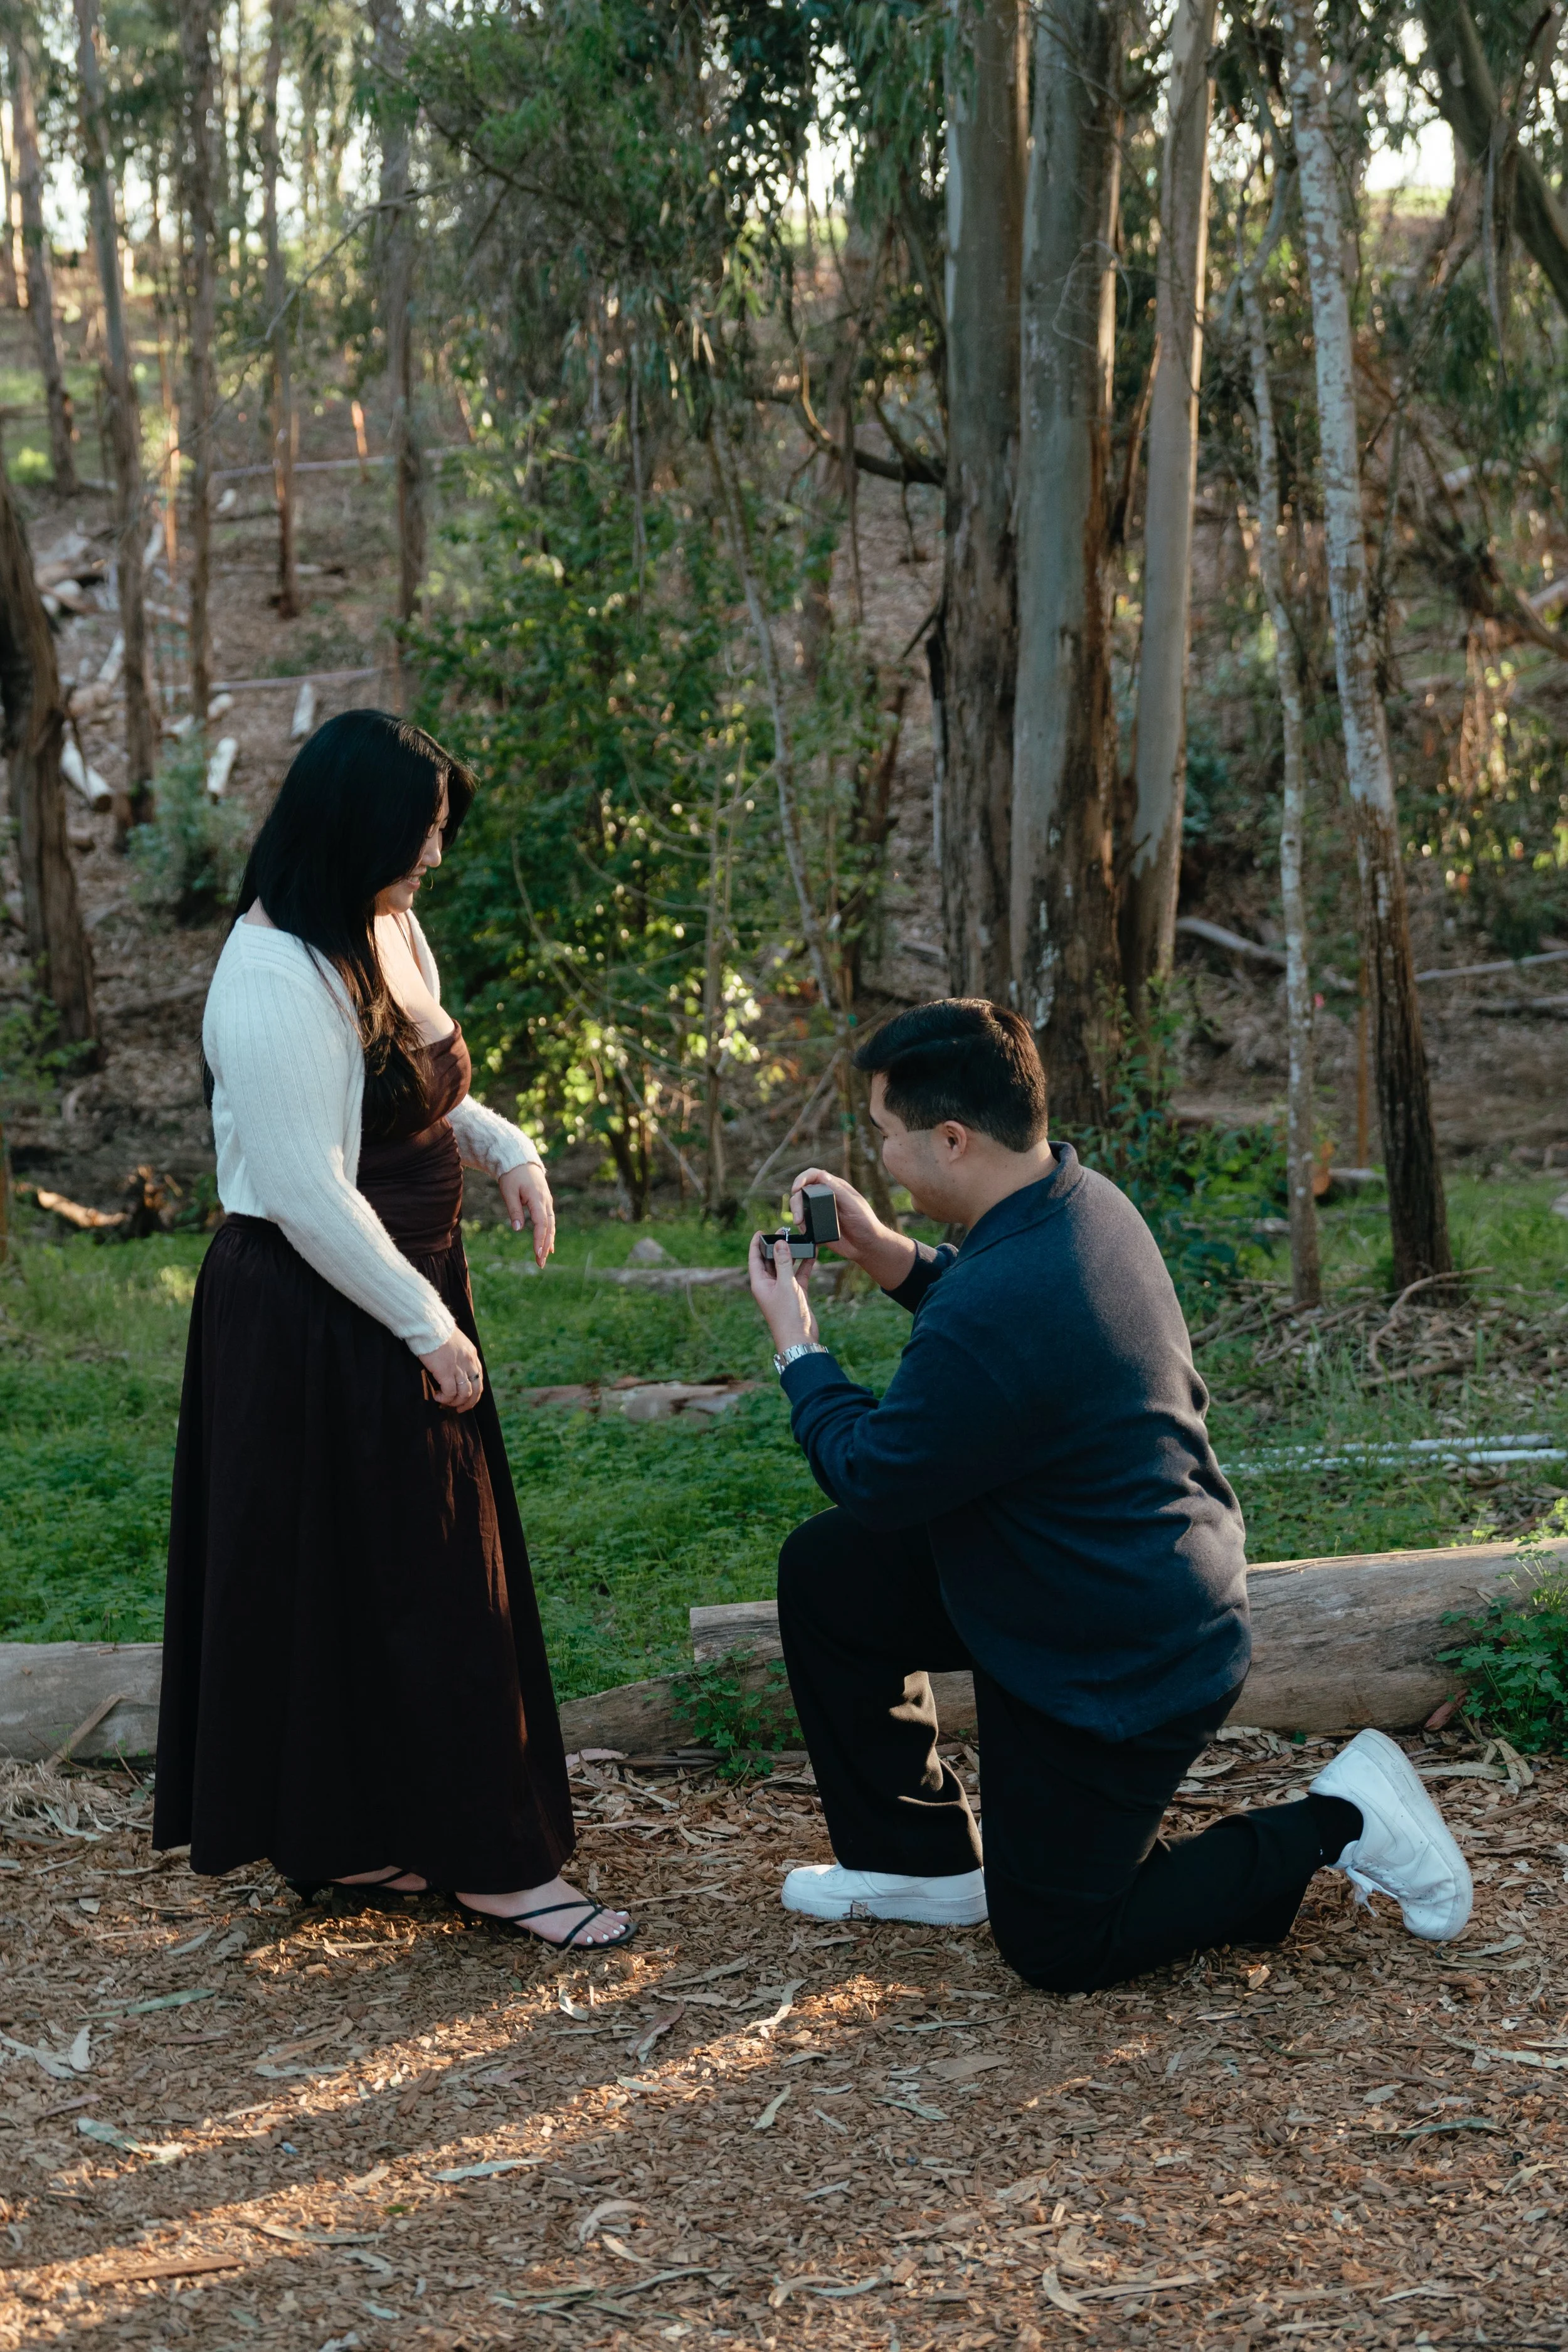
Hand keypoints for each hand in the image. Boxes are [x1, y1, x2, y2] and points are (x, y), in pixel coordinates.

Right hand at [419, 1327, 485, 1411]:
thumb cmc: (436, 1332)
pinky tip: (437, 1397)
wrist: (429, 1326)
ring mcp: (458, 1367)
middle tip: (459, 1409)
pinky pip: (450, 1392)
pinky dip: (445, 1398)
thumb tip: (454, 1366)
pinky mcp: (446, 1372)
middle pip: (476, 1389)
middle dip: (469, 1402)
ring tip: (445, 1402)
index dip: (474, 1392)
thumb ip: (458, 1354)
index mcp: (472, 1355)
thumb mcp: (455, 1342)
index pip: (479, 1378)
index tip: (466, 1399)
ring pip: (464, 1393)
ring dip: (455, 1402)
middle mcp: (468, 1362)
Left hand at [500, 1160, 555, 1268]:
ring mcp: (547, 1202)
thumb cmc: (512, 1175)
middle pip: (549, 1227)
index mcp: (537, 1198)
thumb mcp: (508, 1191)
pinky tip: (549, 1248)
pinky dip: (549, 1235)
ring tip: (542, 1259)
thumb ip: (514, 1210)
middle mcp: (546, 1201)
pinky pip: (549, 1222)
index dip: (540, 1239)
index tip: (537, 1253)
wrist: (521, 1161)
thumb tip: (518, 1229)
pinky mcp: (545, 1203)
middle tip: (540, 1263)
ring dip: (547, 1243)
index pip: (541, 1223)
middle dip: (545, 1246)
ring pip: (551, 1226)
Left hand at [747, 1229, 819, 1353]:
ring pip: (786, 1266)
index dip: (756, 1244)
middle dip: (777, 1246)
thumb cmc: (788, 1315)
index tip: (760, 1231)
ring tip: (798, 1239)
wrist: (799, 1338)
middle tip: (784, 1231)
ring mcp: (783, 1289)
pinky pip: (799, 1274)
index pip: (755, 1259)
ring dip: (792, 1254)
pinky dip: (805, 1265)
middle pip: (770, 1260)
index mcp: (760, 1283)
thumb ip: (784, 1263)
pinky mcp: (796, 1293)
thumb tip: (779, 1243)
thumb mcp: (786, 1285)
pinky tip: (812, 1254)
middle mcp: (769, 1285)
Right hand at [787, 1167, 916, 1292]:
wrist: (867, 1246)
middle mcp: (826, 1197)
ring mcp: (821, 1212)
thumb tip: (822, 1175)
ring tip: (800, 1224)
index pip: (814, 1175)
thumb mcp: (853, 1204)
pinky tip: (807, 1233)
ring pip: (801, 1207)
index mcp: (835, 1187)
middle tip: (798, 1216)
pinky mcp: (818, 1227)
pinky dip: (802, 1227)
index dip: (802, 1178)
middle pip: (803, 1192)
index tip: (796, 1188)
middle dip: (796, 1202)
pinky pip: (804, 1224)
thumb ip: (837, 1190)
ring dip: (797, 1214)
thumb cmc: (865, 1222)